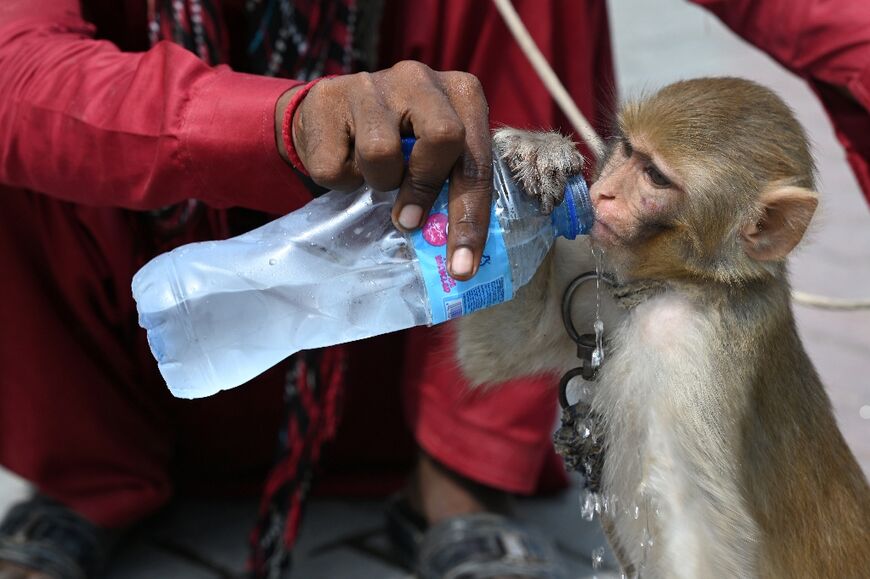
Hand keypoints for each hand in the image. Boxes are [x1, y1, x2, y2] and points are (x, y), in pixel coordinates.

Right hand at [275, 61, 491, 280]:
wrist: (330, 114)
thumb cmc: (398, 143)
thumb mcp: (435, 156)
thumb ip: (451, 185)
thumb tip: (461, 254)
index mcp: (461, 93)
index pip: (477, 161)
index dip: (470, 218)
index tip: (461, 266)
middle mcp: (421, 78)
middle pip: (444, 137)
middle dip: (426, 189)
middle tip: (410, 221)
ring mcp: (372, 83)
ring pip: (381, 153)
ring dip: (378, 181)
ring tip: (375, 173)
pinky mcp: (328, 97)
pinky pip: (337, 165)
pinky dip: (341, 179)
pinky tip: (344, 159)